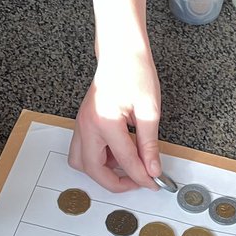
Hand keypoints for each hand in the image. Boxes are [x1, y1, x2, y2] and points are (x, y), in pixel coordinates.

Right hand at [69, 50, 161, 191]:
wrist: (120, 53)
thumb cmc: (134, 72)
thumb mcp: (149, 110)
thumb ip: (149, 144)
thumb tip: (152, 168)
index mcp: (105, 121)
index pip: (125, 160)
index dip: (141, 176)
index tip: (153, 182)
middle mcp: (88, 125)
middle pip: (93, 169)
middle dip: (115, 182)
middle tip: (137, 182)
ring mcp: (81, 124)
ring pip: (81, 162)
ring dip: (102, 171)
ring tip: (126, 166)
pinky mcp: (83, 123)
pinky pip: (83, 150)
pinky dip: (98, 159)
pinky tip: (118, 153)